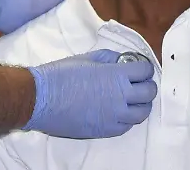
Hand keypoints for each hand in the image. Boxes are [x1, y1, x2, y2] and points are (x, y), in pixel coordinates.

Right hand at [24, 49, 157, 138]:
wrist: (41, 99)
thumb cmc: (61, 75)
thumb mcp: (88, 58)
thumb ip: (110, 58)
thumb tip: (122, 61)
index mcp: (117, 75)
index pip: (145, 71)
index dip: (145, 67)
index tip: (140, 67)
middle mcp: (120, 97)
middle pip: (149, 93)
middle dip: (147, 85)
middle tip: (140, 82)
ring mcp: (114, 116)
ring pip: (142, 113)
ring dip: (141, 104)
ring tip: (134, 99)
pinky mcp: (105, 130)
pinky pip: (126, 126)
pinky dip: (128, 119)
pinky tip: (120, 112)